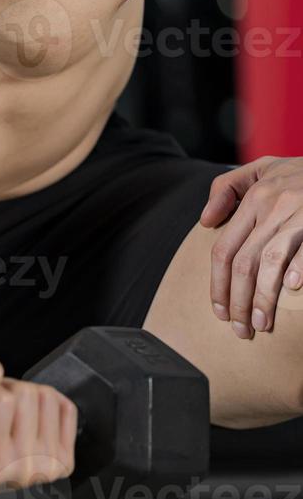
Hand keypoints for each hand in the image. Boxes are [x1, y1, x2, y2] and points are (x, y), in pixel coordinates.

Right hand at [0, 359, 77, 497]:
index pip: (0, 398)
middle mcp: (20, 466)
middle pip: (27, 393)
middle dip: (7, 391)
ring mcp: (45, 466)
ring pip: (47, 397)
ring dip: (27, 397)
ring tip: (10, 413)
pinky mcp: (63, 463)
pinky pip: (67, 410)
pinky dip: (50, 405)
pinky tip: (31, 417)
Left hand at [201, 156, 302, 338]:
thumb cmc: (301, 172)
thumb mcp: (262, 168)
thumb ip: (228, 188)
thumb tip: (205, 220)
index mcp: (255, 198)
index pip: (223, 249)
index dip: (218, 284)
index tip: (219, 311)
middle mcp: (274, 205)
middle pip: (243, 262)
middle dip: (238, 301)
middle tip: (240, 329)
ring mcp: (300, 214)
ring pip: (270, 262)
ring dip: (263, 298)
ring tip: (261, 324)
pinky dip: (298, 268)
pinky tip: (292, 290)